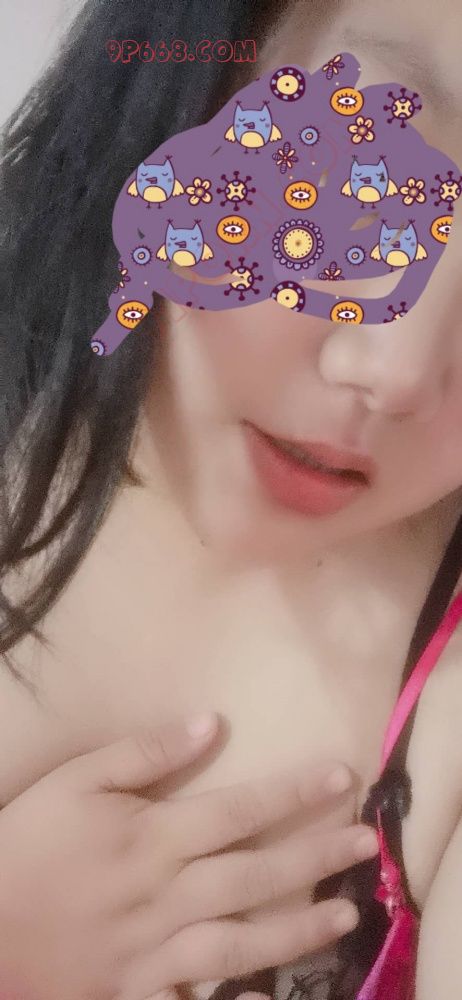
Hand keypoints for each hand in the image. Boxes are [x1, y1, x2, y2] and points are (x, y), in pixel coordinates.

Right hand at [0, 712, 376, 999]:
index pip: (241, 811)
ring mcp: (157, 952)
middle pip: (257, 875)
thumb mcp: (76, 779)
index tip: (342, 778)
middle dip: (317, 858)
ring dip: (299, 930)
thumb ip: (144, 751)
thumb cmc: (28, 842)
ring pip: (243, 944)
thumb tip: (211, 723)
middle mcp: (168, 895)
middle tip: (366, 845)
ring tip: (346, 916)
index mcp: (155, 838)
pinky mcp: (140, 993)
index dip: (295, 794)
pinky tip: (270, 991)